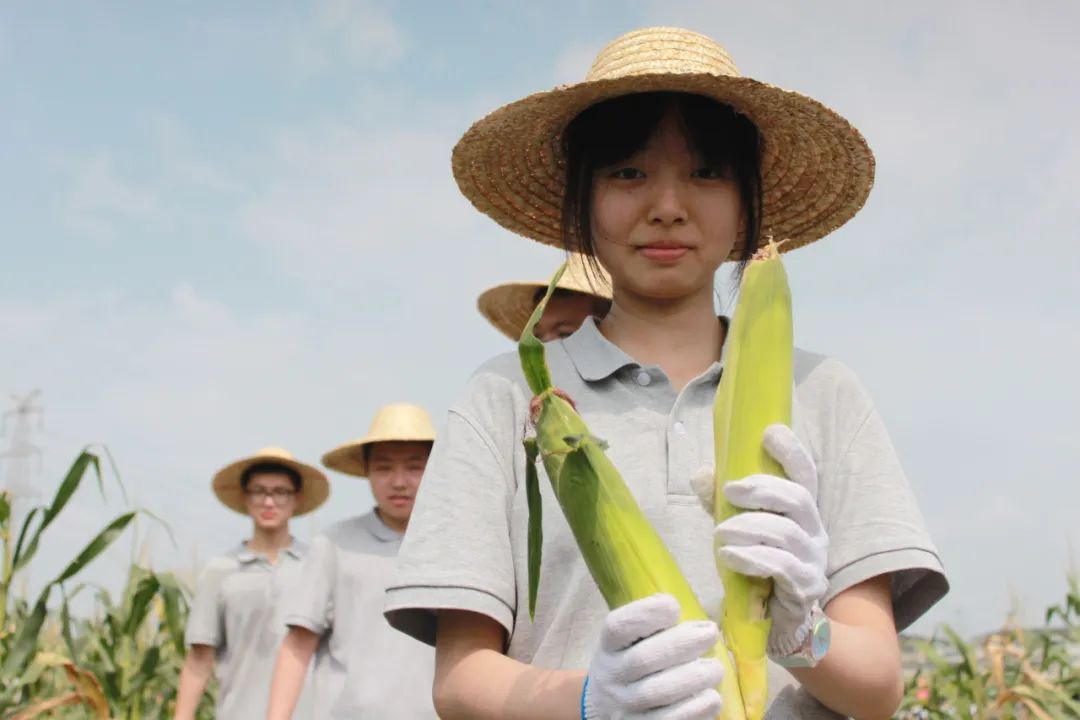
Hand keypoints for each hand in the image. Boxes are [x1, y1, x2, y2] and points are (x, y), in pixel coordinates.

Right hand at [583, 594, 723, 718]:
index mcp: (609, 645)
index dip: (646, 614)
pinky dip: (694, 709)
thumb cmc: (633, 663)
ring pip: (655, 693)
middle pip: (641, 659)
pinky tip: (712, 698)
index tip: (674, 606)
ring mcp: (623, 706)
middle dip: (680, 644)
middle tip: (710, 633)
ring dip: (691, 678)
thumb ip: (655, 626)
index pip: (618, 626)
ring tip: (715, 669)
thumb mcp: (632, 640)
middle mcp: (610, 676)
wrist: (609, 706)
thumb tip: (688, 615)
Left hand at [714, 424, 828, 657]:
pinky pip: (782, 566)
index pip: (806, 475)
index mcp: (802, 513)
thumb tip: (699, 473)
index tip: (770, 432)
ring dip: (748, 528)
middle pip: (799, 499)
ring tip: (720, 534)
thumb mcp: (738, 530)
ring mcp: (813, 562)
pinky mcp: (804, 589)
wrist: (777, 624)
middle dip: (763, 490)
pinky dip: (752, 558)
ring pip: (786, 533)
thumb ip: (721, 503)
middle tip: (731, 491)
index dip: (792, 452)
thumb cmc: (758, 568)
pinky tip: (729, 557)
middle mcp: (814, 533)